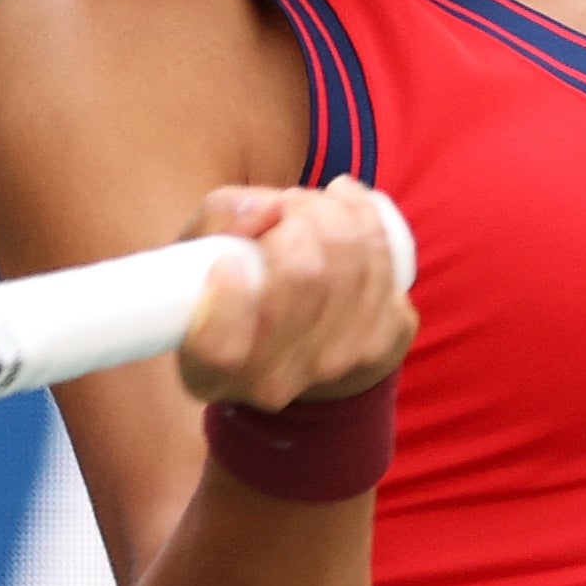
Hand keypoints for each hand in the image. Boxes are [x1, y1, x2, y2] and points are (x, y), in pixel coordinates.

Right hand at [174, 178, 416, 409]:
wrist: (299, 344)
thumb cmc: (238, 285)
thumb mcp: (200, 250)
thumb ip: (219, 216)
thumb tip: (272, 208)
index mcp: (212, 371)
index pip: (218, 346)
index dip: (228, 296)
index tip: (230, 260)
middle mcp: (273, 381)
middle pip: (303, 276)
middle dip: (300, 215)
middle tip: (288, 204)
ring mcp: (334, 368)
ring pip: (350, 264)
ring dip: (337, 212)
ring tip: (318, 205)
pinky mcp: (383, 346)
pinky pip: (385, 266)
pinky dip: (369, 224)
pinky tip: (351, 213)